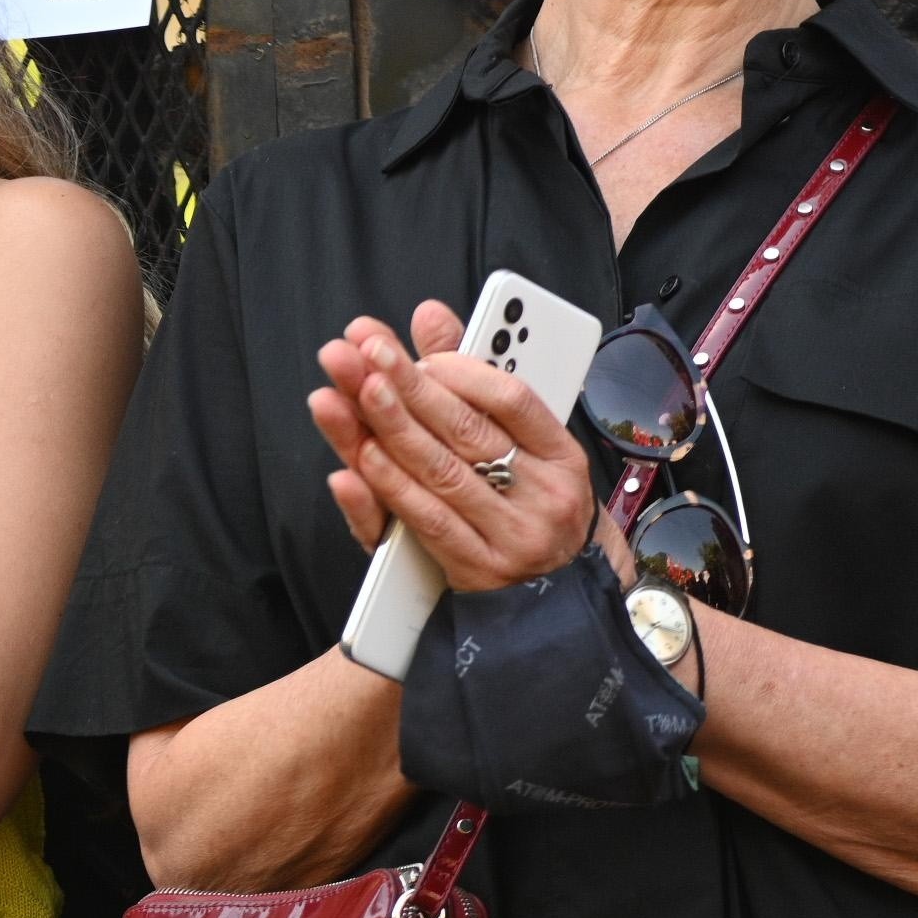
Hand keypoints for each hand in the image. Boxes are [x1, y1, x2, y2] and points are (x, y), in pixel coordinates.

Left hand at [306, 303, 593, 591]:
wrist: (558, 601)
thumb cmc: (530, 507)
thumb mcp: (524, 450)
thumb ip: (471, 381)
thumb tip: (430, 316)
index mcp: (562, 456)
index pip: (515, 400)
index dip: (462, 371)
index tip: (417, 353)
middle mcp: (545, 493)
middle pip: (468, 431)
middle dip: (409, 386)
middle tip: (366, 351)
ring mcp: (513, 534)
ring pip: (443, 472)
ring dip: (392, 428)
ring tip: (356, 390)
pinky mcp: (480, 570)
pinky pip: (429, 521)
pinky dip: (391, 487)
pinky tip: (362, 458)